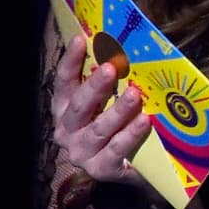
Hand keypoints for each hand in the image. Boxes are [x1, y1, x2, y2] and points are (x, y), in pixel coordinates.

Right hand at [50, 33, 152, 185]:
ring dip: (118, 110)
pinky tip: (144, 120)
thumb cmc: (119, 126)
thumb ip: (110, 82)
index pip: (64, 82)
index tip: (81, 39)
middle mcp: (66, 131)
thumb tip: (123, 48)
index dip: (71, 61)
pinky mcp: (100, 169)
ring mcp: (81, 152)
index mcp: (64, 109)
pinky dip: (130, 134)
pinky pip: (115, 149)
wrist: (133, 168)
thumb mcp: (109, 102)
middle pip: (79, 105)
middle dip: (95, 86)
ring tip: (135, 94)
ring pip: (99, 128)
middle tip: (112, 68)